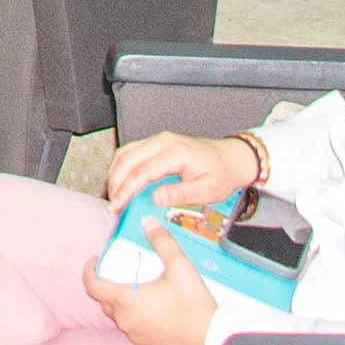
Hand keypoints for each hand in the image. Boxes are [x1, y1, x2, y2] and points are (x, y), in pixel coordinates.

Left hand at [80, 216, 226, 344]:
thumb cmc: (193, 305)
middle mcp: (125, 320)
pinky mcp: (146, 344)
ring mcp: (135, 335)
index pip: (92, 286)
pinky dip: (132, 313)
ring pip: (117, 314)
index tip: (96, 259)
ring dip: (119, 299)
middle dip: (105, 283)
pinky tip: (151, 305)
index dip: (89, 270)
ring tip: (135, 284)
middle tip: (118, 269)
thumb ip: (162, 241)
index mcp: (125, 301)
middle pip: (103, 300)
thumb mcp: (179, 266)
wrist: (212, 341)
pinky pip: (131, 326)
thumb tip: (148, 222)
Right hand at [105, 131, 253, 212]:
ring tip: (114, 195)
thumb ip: (181, 194)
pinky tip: (121, 182)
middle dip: (115, 182)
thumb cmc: (222, 174)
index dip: (126, 189)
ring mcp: (159, 139)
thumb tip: (155, 199)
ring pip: (126, 152)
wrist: (232, 157)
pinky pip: (132, 151)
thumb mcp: (208, 190)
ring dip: (115, 173)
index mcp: (176, 152)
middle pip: (127, 158)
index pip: (142, 170)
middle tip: (112, 204)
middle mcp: (163, 141)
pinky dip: (122, 166)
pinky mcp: (157, 142)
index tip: (117, 205)